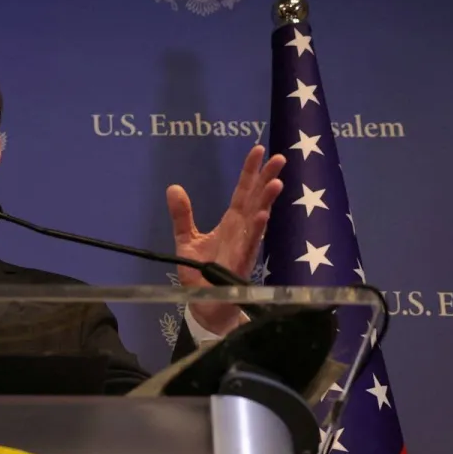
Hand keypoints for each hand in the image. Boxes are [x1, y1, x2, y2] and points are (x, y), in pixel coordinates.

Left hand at [167, 144, 284, 335]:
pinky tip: (263, 216)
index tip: (259, 149)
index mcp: (231, 222)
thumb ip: (182, 215)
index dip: (250, 171)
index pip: (243, 192)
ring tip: (276, 183)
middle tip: (279, 158)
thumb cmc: (199, 273)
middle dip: (267, 179)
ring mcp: (244, 247)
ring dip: (267, 202)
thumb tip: (173, 187)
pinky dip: (257, 231)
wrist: (204, 304)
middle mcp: (242, 231)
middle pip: (256, 200)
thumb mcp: (185, 240)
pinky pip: (250, 245)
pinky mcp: (240, 265)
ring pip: (258, 220)